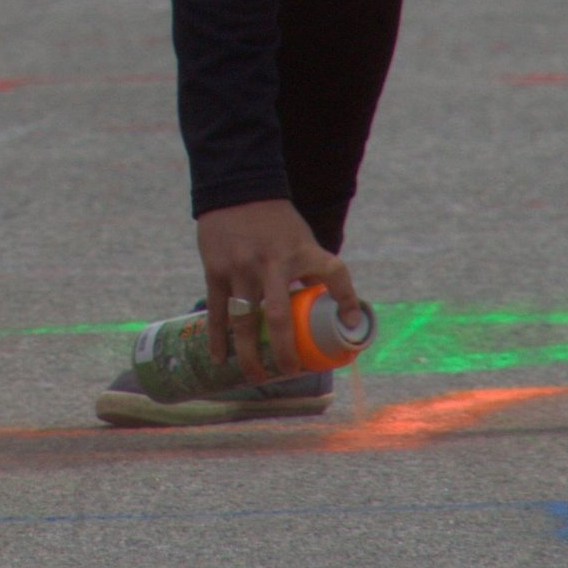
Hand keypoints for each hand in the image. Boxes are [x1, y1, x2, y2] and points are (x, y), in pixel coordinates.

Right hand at [194, 199, 361, 378]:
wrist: (237, 190)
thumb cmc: (277, 223)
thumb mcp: (304, 240)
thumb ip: (318, 273)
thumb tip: (341, 312)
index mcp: (300, 253)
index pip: (334, 274)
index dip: (347, 300)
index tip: (351, 327)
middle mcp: (271, 264)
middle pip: (278, 318)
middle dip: (283, 352)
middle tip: (289, 374)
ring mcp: (240, 269)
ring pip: (244, 321)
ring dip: (249, 354)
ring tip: (255, 377)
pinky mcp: (216, 270)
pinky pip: (217, 312)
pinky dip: (218, 338)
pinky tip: (219, 358)